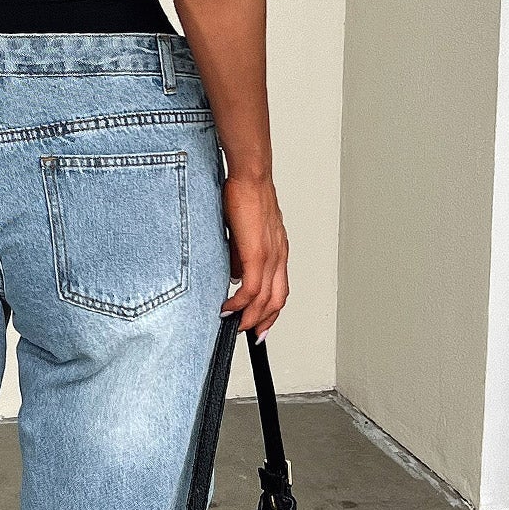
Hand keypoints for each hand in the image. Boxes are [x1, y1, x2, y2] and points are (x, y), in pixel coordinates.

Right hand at [221, 171, 288, 338]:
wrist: (250, 176)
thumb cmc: (246, 195)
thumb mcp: (245, 231)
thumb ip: (242, 255)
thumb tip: (234, 275)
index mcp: (278, 250)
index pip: (279, 288)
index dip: (271, 310)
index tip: (260, 323)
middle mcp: (279, 255)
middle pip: (277, 299)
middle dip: (264, 321)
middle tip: (251, 333)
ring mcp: (271, 255)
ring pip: (265, 298)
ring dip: (249, 315)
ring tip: (234, 323)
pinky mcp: (257, 253)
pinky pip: (251, 288)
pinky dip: (240, 303)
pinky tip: (228, 307)